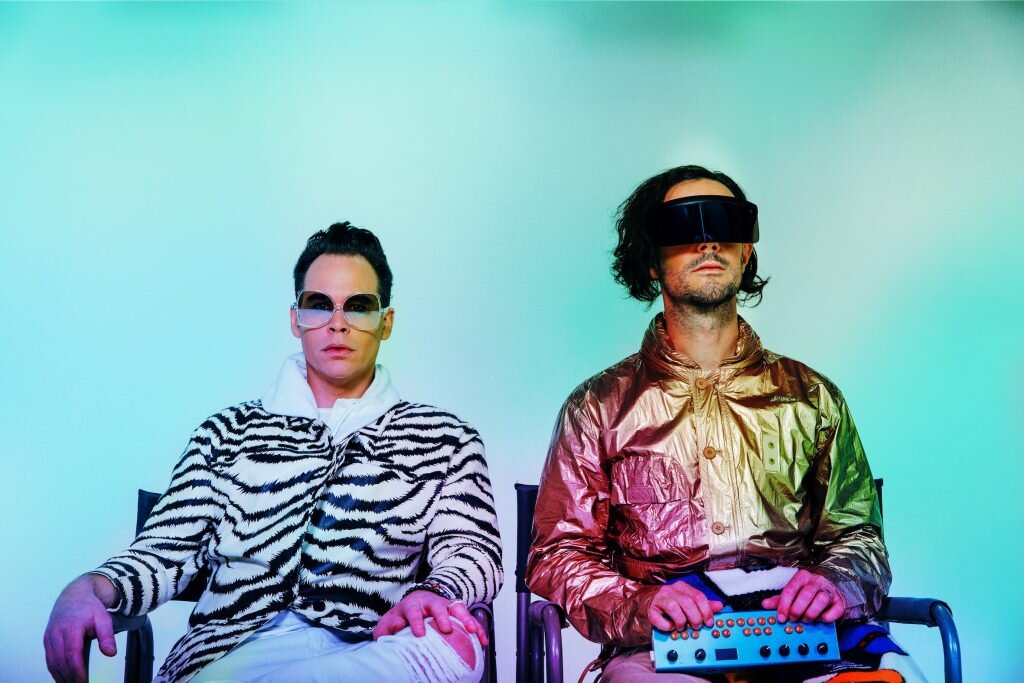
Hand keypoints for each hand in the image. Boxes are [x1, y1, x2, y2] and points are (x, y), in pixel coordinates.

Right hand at [44, 575, 117, 682]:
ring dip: (60, 676)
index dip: (76, 670)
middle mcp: (57, 633)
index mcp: (71, 627)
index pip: (71, 654)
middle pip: (60, 661)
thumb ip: (107, 636)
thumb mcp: (103, 618)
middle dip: (69, 677)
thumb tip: (111, 653)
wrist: (73, 595)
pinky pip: (49, 659)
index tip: (83, 681)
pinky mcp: (47, 640)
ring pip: (52, 662)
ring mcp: (49, 636)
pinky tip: (63, 678)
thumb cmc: (89, 607)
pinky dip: (55, 670)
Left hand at [372, 590, 488, 646]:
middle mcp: (431, 602)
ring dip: (466, 619)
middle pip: (438, 606)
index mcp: (412, 605)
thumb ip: (385, 630)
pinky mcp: (457, 613)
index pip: (413, 611)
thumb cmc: (403, 616)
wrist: (417, 602)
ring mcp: (446, 606)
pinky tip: (483, 640)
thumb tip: (386, 640)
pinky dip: (477, 628)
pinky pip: (469, 619)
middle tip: (446, 628)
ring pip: (458, 608)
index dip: (416, 622)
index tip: (419, 634)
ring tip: (473, 631)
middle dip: (443, 616)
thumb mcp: (389, 622)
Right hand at [648, 582, 723, 631]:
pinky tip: (670, 627)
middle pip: (688, 602)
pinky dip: (667, 626)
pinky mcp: (650, 610)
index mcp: (682, 587)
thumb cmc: (671, 604)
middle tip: (696, 627)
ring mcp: (659, 599)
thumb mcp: (688, 601)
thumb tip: (719, 606)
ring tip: (682, 627)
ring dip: (681, 622)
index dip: (706, 611)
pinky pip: (659, 619)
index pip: (698, 596)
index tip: (709, 622)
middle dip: (695, 618)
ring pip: (674, 608)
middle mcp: (670, 590)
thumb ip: (703, 604)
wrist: (648, 603)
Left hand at [762, 569, 844, 623]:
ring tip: (806, 620)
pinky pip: (836, 609)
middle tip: (793, 619)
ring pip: (821, 600)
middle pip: (806, 595)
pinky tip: (821, 619)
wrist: (829, 587)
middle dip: (797, 610)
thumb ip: (779, 599)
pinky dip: (828, 616)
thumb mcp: (792, 593)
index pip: (790, 590)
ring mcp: (829, 590)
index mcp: (802, 577)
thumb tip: (764, 604)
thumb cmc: (807, 591)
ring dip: (811, 613)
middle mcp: (816, 581)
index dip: (784, 605)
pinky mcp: (839, 601)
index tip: (781, 618)